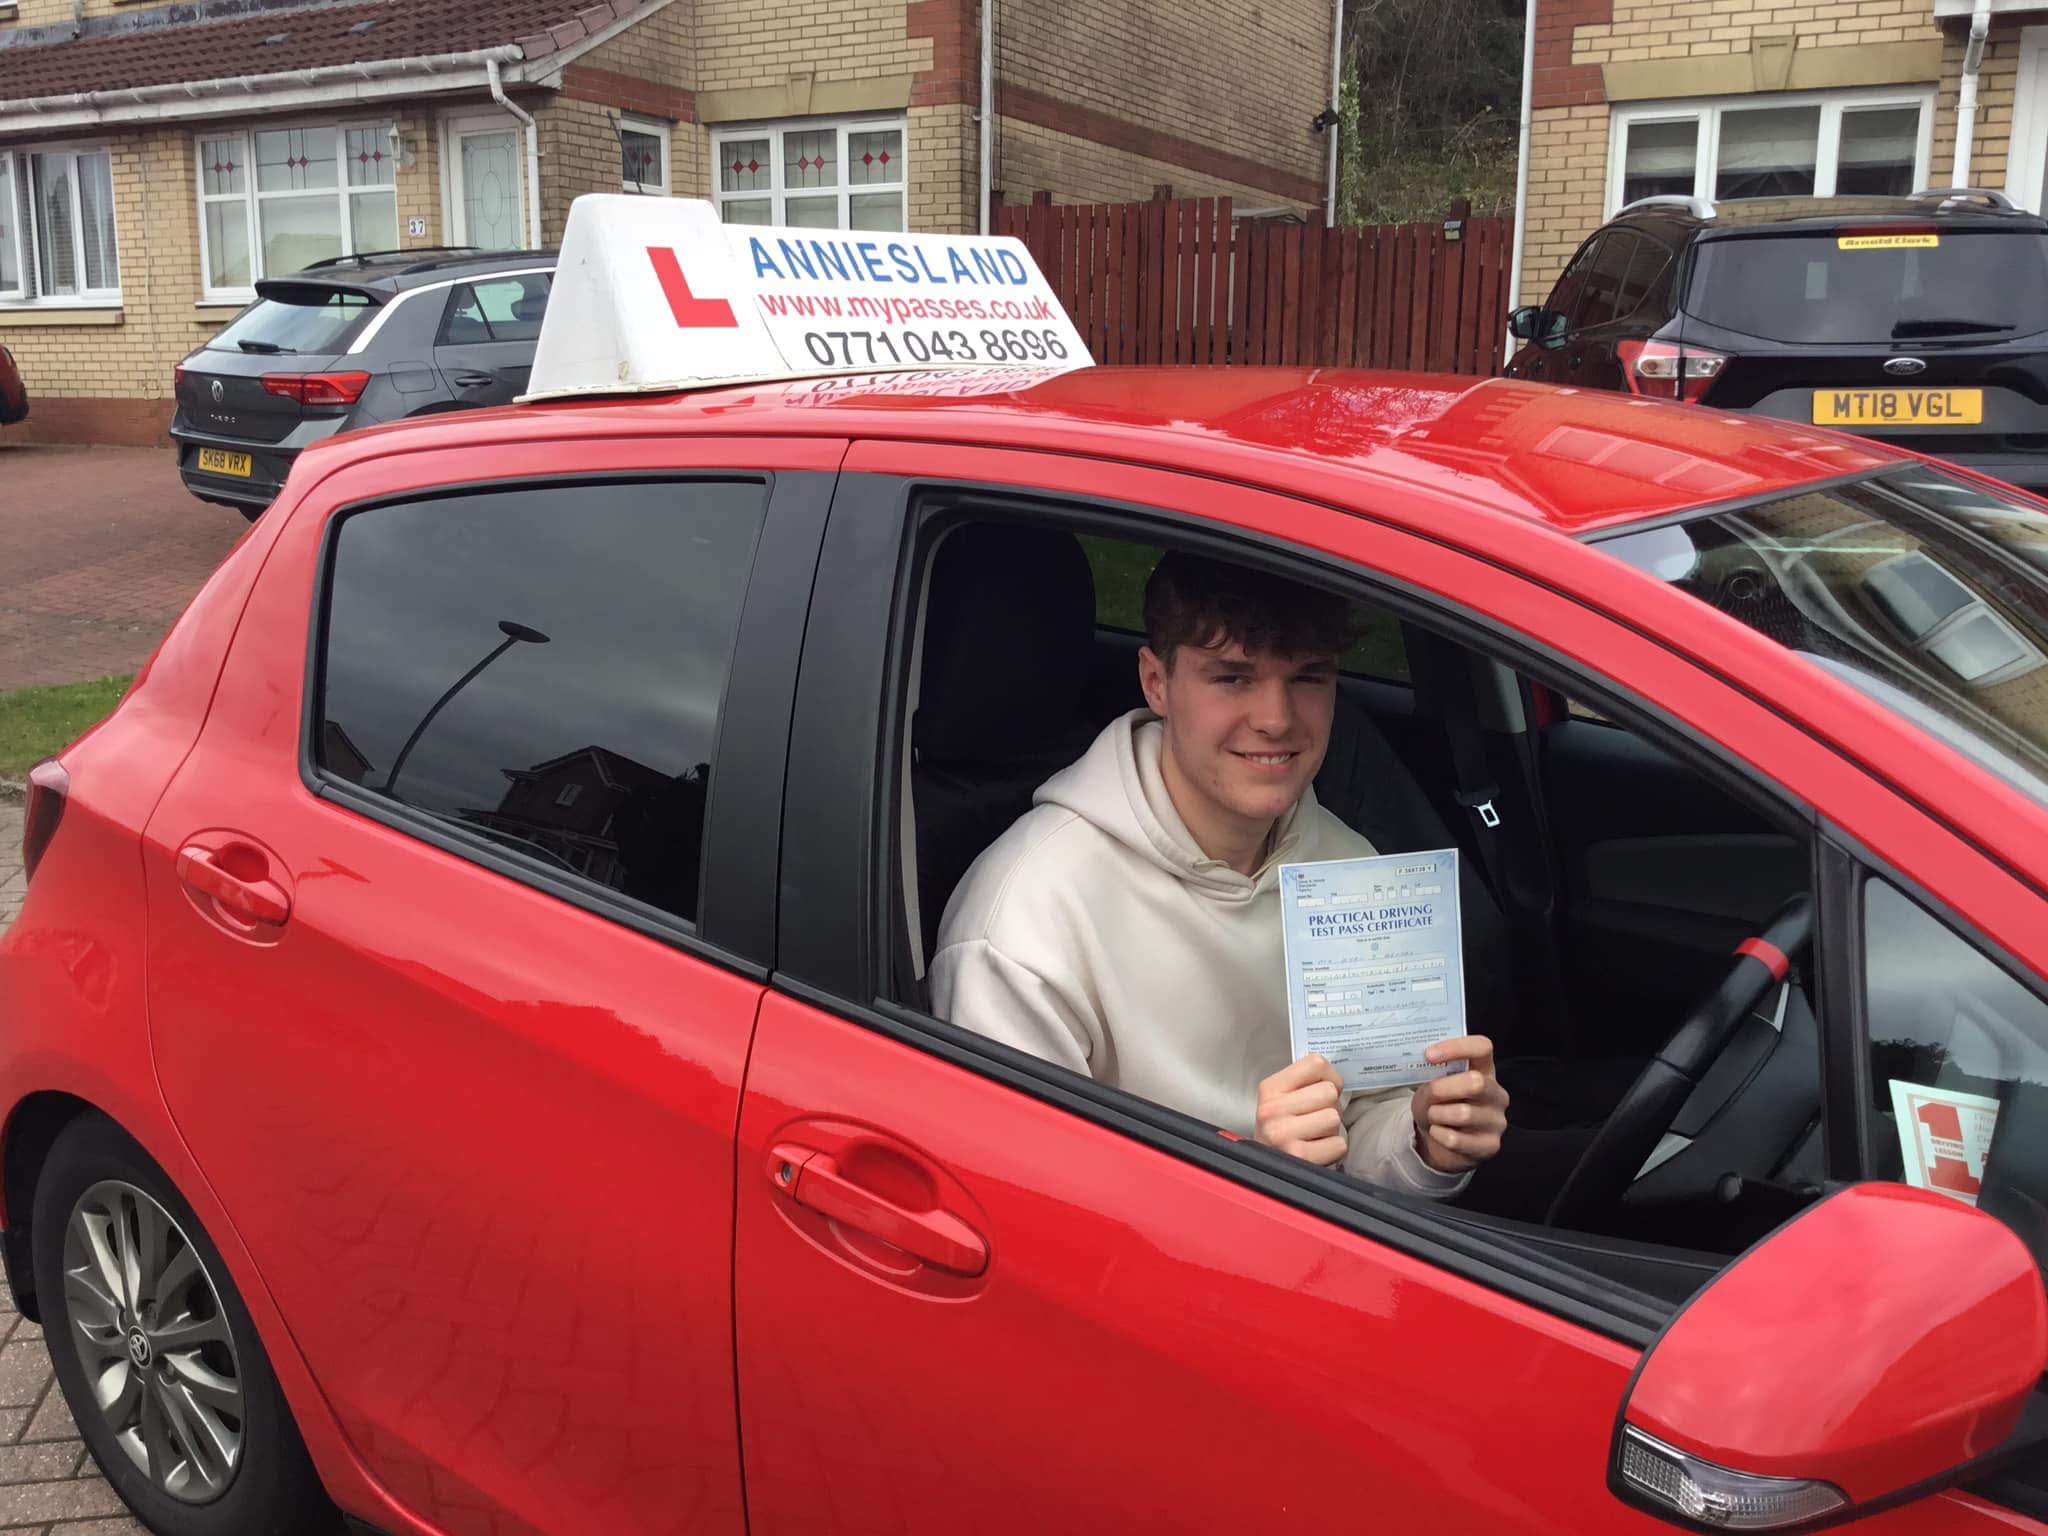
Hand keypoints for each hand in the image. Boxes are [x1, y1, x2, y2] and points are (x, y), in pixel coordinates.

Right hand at [1255, 1054, 1347, 1166]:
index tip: (1321, 1090)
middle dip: (1329, 1106)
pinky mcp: (1298, 1156)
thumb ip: (1306, 1081)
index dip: (1329, 1077)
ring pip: (1334, 1117)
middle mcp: (1272, 1109)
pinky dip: (1333, 1150)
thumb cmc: (1281, 1130)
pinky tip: (1317, 1150)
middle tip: (1315, 1118)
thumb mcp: (1282, 1098)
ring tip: (1314, 1135)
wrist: (1265, 1167)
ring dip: (1331, 1130)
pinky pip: (1338, 1144)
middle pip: (1329, 1092)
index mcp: (1270, 1088)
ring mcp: (1283, 1133)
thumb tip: (1338, 1075)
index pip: (1315, 1063)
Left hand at [1409, 1036, 1508, 1172]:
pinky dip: (1438, 1135)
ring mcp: (1497, 1121)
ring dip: (1438, 1114)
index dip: (1456, 1047)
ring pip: (1463, 1114)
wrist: (1438, 1142)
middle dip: (1443, 1088)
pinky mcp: (1490, 1145)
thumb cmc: (1438, 1106)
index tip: (1429, 1055)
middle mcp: (1496, 1094)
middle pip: (1476, 1082)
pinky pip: (1457, 1139)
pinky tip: (1438, 1133)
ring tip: (1434, 1116)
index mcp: (1484, 1070)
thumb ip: (1434, 1075)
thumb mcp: (1432, 1086)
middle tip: (1430, 1095)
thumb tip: (1429, 1064)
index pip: (1482, 1048)